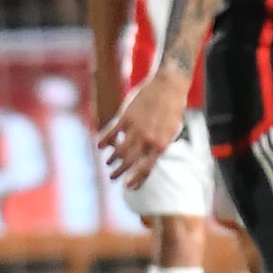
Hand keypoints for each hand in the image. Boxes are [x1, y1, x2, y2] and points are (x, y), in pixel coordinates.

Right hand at [99, 64, 191, 184]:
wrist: (169, 86)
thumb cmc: (173, 109)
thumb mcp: (172, 131)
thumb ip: (160, 145)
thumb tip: (150, 158)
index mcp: (161, 145)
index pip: (146, 168)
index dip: (136, 180)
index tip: (128, 187)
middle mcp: (147, 139)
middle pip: (130, 162)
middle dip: (120, 173)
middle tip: (113, 178)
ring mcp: (136, 128)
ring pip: (119, 150)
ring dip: (112, 159)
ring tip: (108, 163)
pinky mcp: (126, 116)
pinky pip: (112, 133)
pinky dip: (104, 140)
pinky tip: (100, 146)